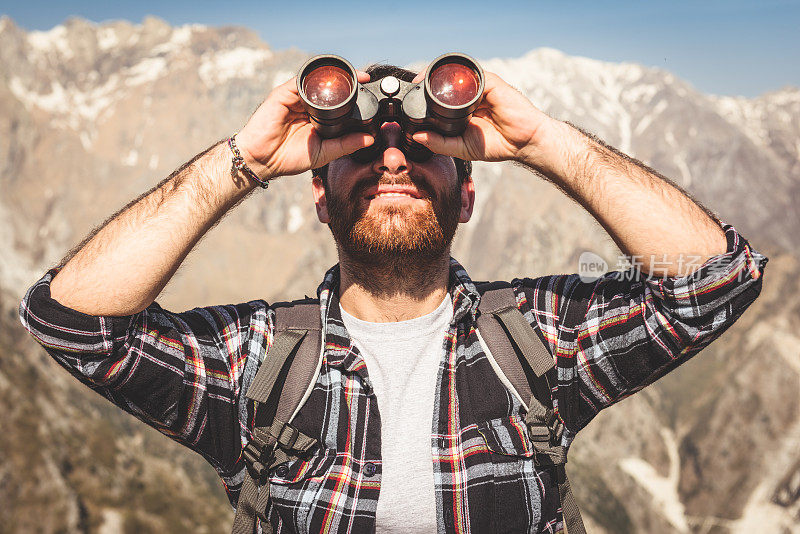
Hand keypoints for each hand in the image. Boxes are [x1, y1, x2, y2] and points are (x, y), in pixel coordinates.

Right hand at [234, 72, 374, 179]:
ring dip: (333, 77)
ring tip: (352, 77)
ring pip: (316, 81)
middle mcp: (307, 105)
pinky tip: (327, 79)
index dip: (353, 96)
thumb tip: (369, 140)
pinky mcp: (282, 94)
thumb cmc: (288, 158)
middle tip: (364, 80)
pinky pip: (300, 80)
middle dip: (346, 82)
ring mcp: (295, 98)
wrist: (262, 161)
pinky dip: (313, 77)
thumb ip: (345, 145)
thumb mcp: (324, 153)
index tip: (369, 91)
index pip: (337, 102)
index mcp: (317, 118)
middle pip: (328, 88)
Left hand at [411, 70, 553, 164]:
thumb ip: (441, 143)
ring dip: (439, 76)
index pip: (440, 97)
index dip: (425, 96)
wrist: (523, 142)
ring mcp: (481, 88)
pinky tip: (447, 83)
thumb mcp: (462, 148)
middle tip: (411, 87)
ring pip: (456, 75)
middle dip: (427, 83)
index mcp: (463, 109)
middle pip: (446, 83)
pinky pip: (473, 75)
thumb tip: (418, 137)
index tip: (409, 99)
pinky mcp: (492, 83)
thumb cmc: (498, 145)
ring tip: (422, 81)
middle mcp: (470, 96)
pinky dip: (460, 77)